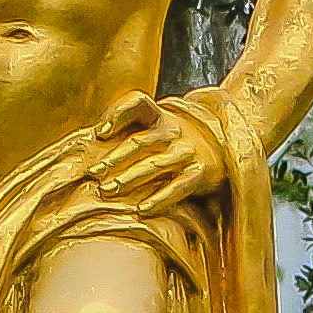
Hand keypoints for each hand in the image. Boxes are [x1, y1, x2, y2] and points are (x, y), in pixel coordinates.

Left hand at [92, 91, 243, 215]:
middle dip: (115, 158)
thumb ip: (128, 128)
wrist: (224, 144)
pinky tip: (141, 208)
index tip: (100, 132)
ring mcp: (188, 151)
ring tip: (107, 190)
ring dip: (130, 178)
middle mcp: (173, 131)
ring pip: (155, 165)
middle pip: (140, 142)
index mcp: (159, 116)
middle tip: (93, 173)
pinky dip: (160, 198)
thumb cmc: (175, 139)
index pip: (138, 104)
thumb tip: (88, 143)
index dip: (119, 114)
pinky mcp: (201, 173)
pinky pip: (179, 187)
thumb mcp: (157, 124)